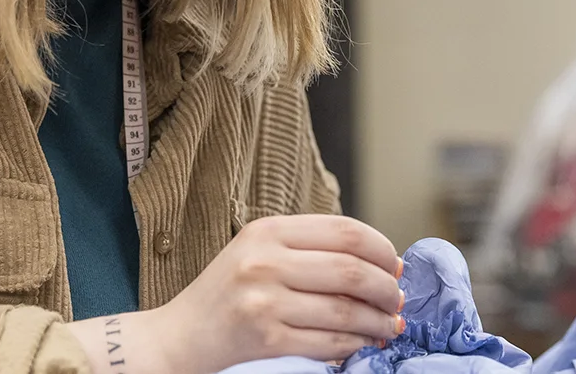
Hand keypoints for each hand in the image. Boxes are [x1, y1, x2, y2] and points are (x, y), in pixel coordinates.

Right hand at [68, 214, 405, 373]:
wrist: (177, 336)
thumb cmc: (227, 293)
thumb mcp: (259, 251)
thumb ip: (309, 248)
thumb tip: (381, 261)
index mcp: (268, 230)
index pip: (346, 231)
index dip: (382, 249)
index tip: (396, 266)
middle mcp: (265, 260)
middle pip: (352, 270)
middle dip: (387, 289)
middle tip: (398, 301)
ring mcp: (264, 300)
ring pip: (345, 310)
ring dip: (378, 321)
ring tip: (390, 325)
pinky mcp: (265, 338)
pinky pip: (328, 342)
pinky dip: (354, 345)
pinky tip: (364, 343)